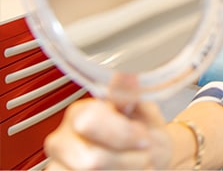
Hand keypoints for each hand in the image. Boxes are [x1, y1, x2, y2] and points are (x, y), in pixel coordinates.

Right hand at [44, 74, 170, 169]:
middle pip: (91, 160)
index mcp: (79, 113)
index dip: (123, 134)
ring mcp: (57, 167)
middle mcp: (60, 141)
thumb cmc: (143, 136)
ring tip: (134, 164)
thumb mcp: (144, 113)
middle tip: (142, 155)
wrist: (148, 158)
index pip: (90, 122)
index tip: (144, 139)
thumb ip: (131, 97)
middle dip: (127, 160)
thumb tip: (127, 76)